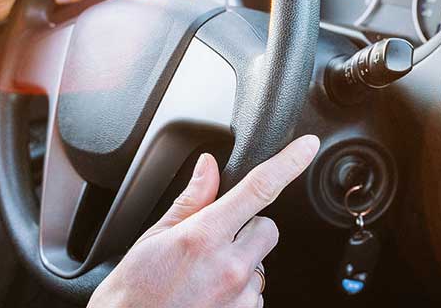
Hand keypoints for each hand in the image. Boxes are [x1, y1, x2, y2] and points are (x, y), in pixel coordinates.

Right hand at [88, 135, 320, 307]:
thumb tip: (208, 166)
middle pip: (267, 227)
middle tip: (214, 242)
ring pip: (261, 262)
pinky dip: (238, 290)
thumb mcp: (154, 237)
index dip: (288, 163)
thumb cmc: (134, 292)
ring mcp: (241, 297)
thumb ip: (191, 200)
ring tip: (204, 275)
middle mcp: (229, 267)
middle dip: (247, 228)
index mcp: (204, 237)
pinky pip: (255, 292)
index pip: (258, 189)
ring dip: (241, 263)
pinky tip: (208, 294)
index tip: (306, 147)